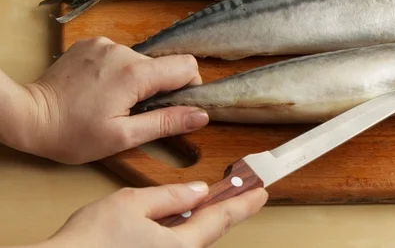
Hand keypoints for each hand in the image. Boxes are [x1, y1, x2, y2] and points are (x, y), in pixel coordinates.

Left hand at [22, 36, 208, 163]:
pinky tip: (100, 89)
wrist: (28, 117)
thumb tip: (201, 114)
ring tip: (113, 102)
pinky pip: (119, 56)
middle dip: (159, 87)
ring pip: (140, 61)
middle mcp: (123, 51)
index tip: (175, 105)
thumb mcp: (124, 136)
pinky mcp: (90, 44)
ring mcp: (104, 44)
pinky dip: (118, 72)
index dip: (189, 86)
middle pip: (162, 65)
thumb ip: (166, 122)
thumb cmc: (73, 134)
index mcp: (135, 73)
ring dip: (137, 80)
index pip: (186, 66)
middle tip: (137, 112)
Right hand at [41, 182, 267, 247]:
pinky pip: (177, 244)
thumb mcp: (133, 204)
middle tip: (248, 193)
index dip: (244, 204)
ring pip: (193, 239)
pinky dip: (185, 228)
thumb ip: (171, 197)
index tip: (261, 192)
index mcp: (178, 246)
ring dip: (205, 219)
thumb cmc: (93, 240)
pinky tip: (179, 218)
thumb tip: (198, 191)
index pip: (221, 220)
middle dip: (228, 210)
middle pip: (211, 231)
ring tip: (218, 199)